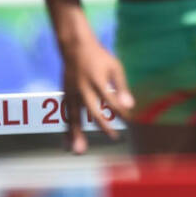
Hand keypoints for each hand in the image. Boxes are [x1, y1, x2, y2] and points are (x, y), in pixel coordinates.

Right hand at [60, 39, 133, 153]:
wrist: (74, 46)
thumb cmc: (99, 57)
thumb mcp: (115, 67)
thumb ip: (122, 87)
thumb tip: (130, 106)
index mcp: (97, 80)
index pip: (111, 100)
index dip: (120, 112)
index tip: (129, 120)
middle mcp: (82, 88)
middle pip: (92, 110)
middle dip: (104, 126)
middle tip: (115, 137)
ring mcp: (71, 91)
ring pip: (73, 116)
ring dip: (77, 133)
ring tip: (80, 150)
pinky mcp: (65, 94)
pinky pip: (66, 114)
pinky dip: (67, 128)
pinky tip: (68, 141)